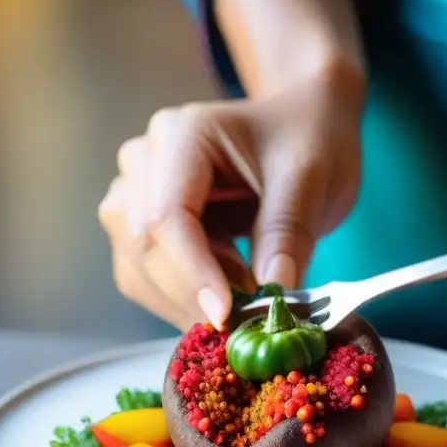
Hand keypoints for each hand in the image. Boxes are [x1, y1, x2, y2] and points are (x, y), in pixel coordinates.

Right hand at [99, 73, 362, 330]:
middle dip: (192, 292)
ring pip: (136, 267)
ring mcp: (138, 194)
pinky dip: (179, 301)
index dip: (193, 271)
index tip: (227, 314)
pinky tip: (225, 300)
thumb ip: (287, 232)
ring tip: (244, 301)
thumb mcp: (310, 176)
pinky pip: (143, 278)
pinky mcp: (143, 228)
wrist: (303, 126)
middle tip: (247, 319)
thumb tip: (272, 291)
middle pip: (144, 244)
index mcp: (183, 134)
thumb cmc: (306, 138)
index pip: (168, 214)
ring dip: (183, 301)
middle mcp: (146, 160)